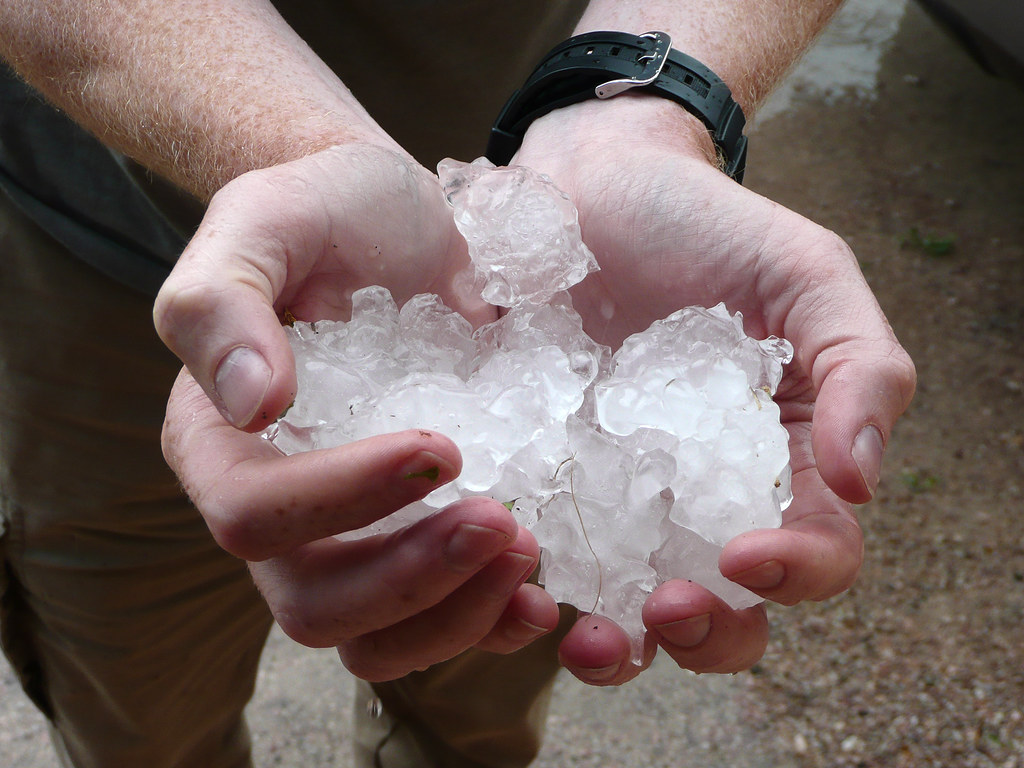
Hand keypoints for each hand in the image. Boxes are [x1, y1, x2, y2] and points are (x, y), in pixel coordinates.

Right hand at [156, 144, 561, 680]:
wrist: (389, 218)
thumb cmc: (318, 212)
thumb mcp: (260, 224)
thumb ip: (224, 303)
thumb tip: (253, 405)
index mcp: (219, 444)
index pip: (251, 514)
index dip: (342, 499)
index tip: (441, 447)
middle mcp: (275, 507)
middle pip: (313, 603)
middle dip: (411, 579)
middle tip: (502, 524)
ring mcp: (346, 533)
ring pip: (374, 638)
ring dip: (455, 616)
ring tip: (527, 551)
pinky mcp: (410, 533)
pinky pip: (435, 618)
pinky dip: (488, 623)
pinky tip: (539, 595)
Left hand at [515, 95, 916, 683]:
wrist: (588, 188)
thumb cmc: (706, 226)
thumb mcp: (806, 276)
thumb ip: (860, 368)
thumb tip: (864, 485)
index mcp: (780, 459)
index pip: (815, 550)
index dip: (796, 573)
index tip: (747, 555)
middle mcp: (702, 496)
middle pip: (725, 609)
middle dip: (705, 634)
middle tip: (666, 610)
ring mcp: (617, 497)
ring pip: (629, 609)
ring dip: (617, 647)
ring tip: (584, 636)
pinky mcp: (542, 480)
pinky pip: (544, 555)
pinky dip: (532, 586)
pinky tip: (516, 570)